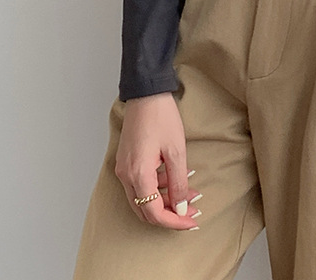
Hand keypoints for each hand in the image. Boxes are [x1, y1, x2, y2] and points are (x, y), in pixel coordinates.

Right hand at [114, 92, 202, 229]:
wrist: (146, 94)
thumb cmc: (161, 117)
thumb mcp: (176, 151)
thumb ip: (178, 183)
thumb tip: (179, 208)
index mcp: (137, 175)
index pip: (154, 213)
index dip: (174, 222)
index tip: (192, 221)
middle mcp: (125, 176)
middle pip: (145, 210)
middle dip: (170, 214)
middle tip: (192, 211)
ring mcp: (123, 169)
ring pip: (142, 199)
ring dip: (165, 201)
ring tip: (190, 193)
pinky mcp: (126, 162)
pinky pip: (140, 185)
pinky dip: (157, 188)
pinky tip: (176, 179)